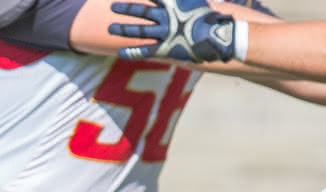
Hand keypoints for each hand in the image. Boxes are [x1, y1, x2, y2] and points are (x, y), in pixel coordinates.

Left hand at [109, 0, 240, 62]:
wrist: (215, 35)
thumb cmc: (210, 16)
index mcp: (173, 2)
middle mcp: (165, 16)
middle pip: (141, 11)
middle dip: (126, 8)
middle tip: (113, 6)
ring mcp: (163, 32)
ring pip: (139, 30)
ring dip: (124, 28)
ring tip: (110, 28)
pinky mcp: (165, 48)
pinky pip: (144, 51)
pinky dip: (132, 52)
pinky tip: (119, 53)